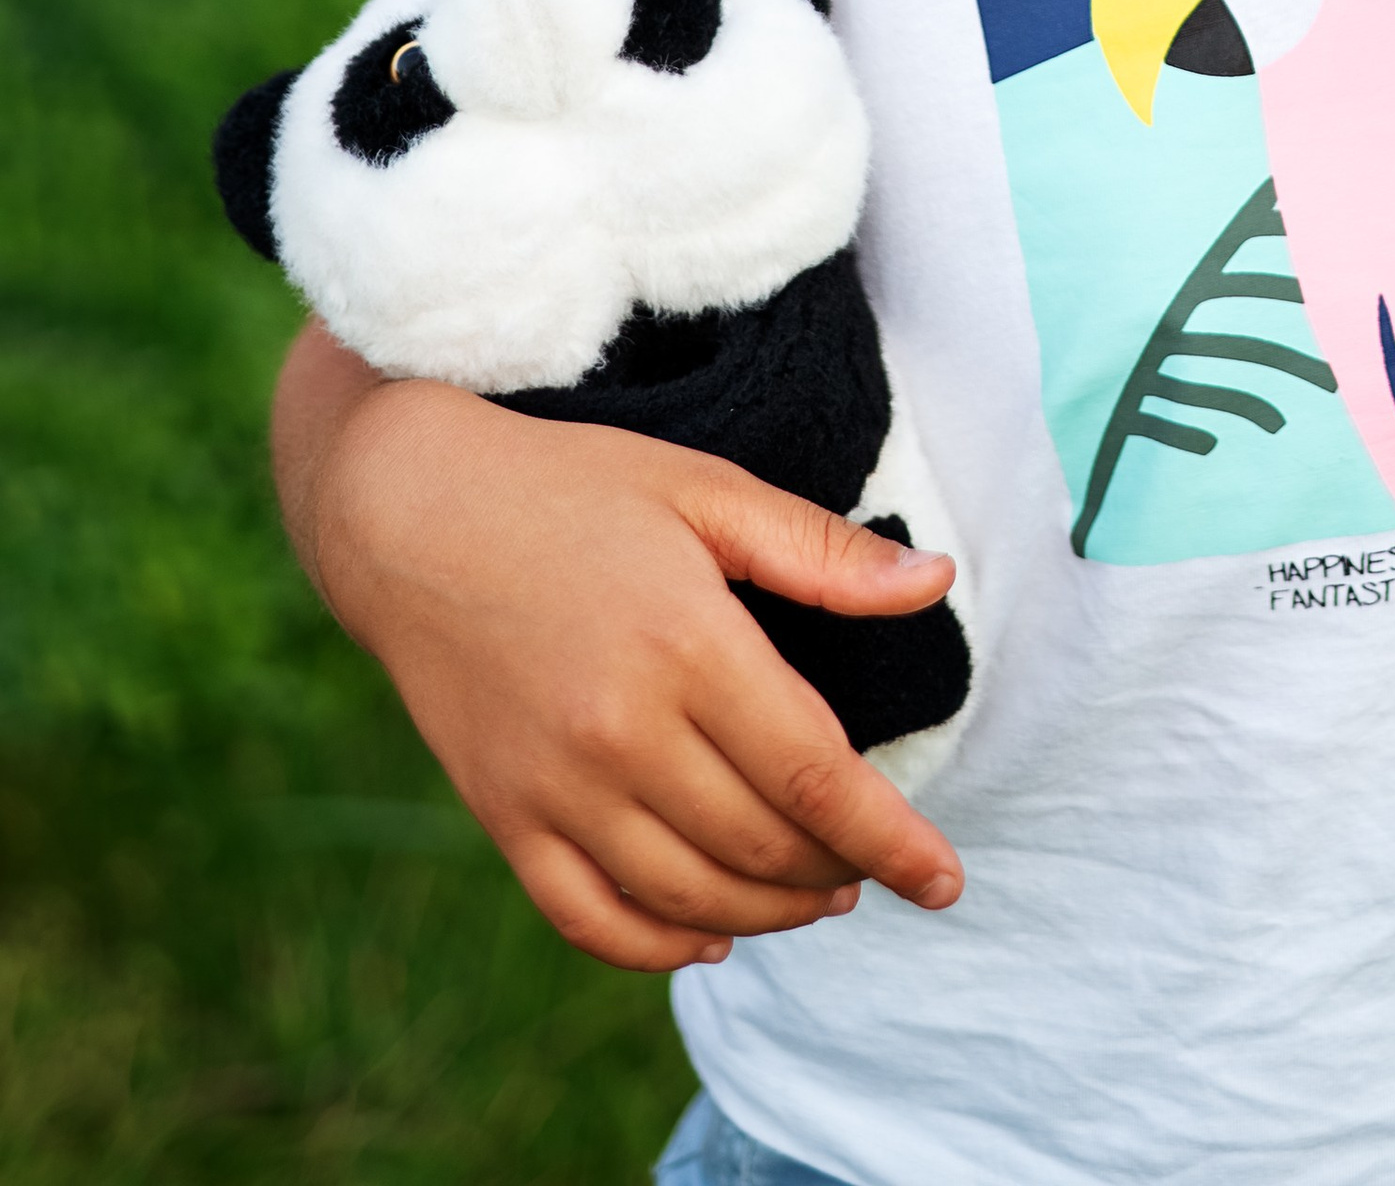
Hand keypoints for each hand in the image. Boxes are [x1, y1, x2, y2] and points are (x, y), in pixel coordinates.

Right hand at [309, 381, 964, 971]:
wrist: (408, 512)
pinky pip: (592, 918)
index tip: (947, 879)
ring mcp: (555, 787)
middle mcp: (622, 732)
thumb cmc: (571, 489)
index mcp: (688, 645)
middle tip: (875, 864)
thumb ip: (821, 551)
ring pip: (690, 896)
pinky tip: (708, 932)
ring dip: (769, 912)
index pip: (815, 775)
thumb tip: (934, 582)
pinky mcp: (504, 817)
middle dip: (839, 872)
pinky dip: (660, 945)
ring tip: (816, 894)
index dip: (892, 838)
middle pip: (760, 846)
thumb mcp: (704, 491)